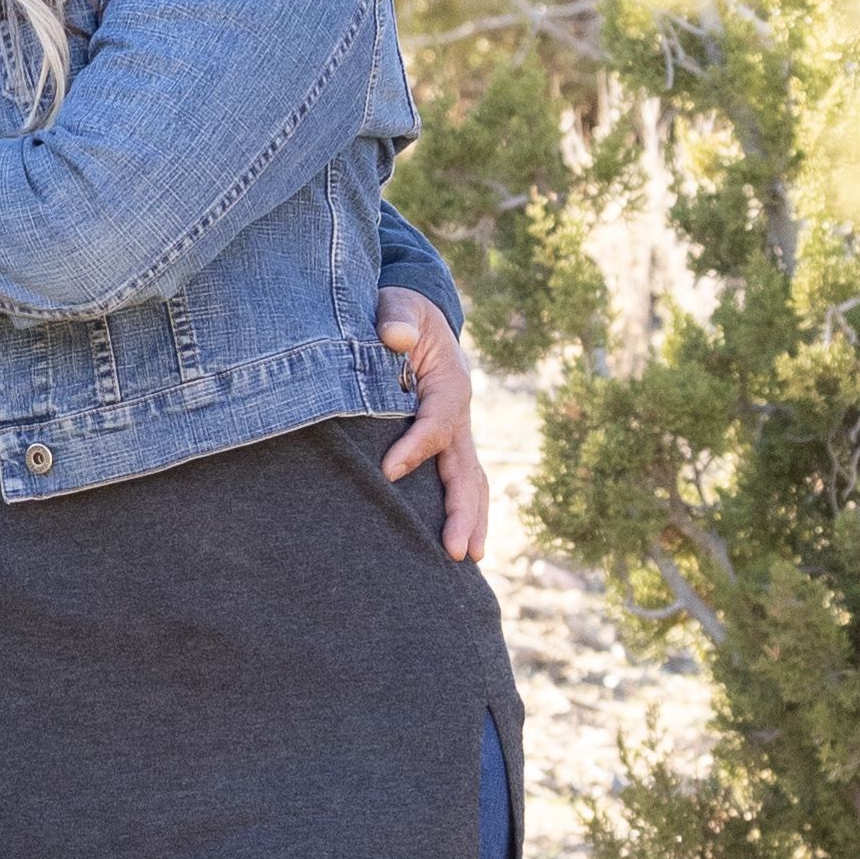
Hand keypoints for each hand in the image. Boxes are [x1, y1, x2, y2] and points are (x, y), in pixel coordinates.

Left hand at [376, 296, 490, 563]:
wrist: (411, 317)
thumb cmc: (399, 311)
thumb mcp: (397, 301)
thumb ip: (397, 314)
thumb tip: (395, 335)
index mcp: (451, 381)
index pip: (437, 421)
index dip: (416, 446)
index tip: (388, 471)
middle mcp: (459, 412)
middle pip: (466, 466)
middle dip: (464, 509)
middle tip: (458, 549)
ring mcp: (455, 432)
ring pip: (469, 480)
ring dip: (471, 518)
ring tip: (467, 557)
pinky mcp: (444, 444)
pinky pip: (457, 480)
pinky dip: (462, 512)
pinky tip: (457, 545)